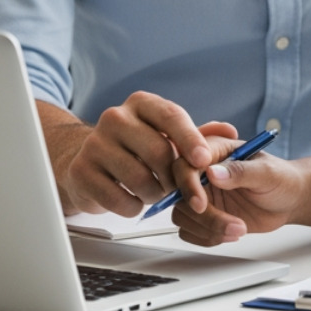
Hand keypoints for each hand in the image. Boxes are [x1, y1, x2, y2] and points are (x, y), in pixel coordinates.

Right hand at [48, 91, 235, 215]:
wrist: (91, 163)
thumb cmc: (137, 149)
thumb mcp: (168, 136)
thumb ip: (200, 135)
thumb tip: (229, 130)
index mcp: (141, 104)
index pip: (171, 116)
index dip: (191, 139)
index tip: (205, 160)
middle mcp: (115, 117)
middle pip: (159, 152)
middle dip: (172, 176)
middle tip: (173, 186)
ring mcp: (95, 143)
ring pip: (141, 179)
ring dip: (154, 194)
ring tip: (151, 190)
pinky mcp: (81, 172)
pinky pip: (120, 200)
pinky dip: (133, 207)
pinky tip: (131, 199)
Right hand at [171, 142, 307, 245]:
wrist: (289, 200)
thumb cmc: (282, 179)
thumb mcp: (267, 172)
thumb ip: (240, 171)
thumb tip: (213, 172)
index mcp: (215, 152)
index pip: (186, 165)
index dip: (189, 186)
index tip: (202, 204)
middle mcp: (203, 173)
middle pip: (180, 195)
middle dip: (203, 215)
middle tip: (232, 225)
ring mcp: (202, 195)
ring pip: (183, 216)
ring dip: (208, 229)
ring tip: (239, 229)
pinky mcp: (204, 216)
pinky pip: (189, 231)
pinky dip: (207, 238)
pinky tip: (231, 233)